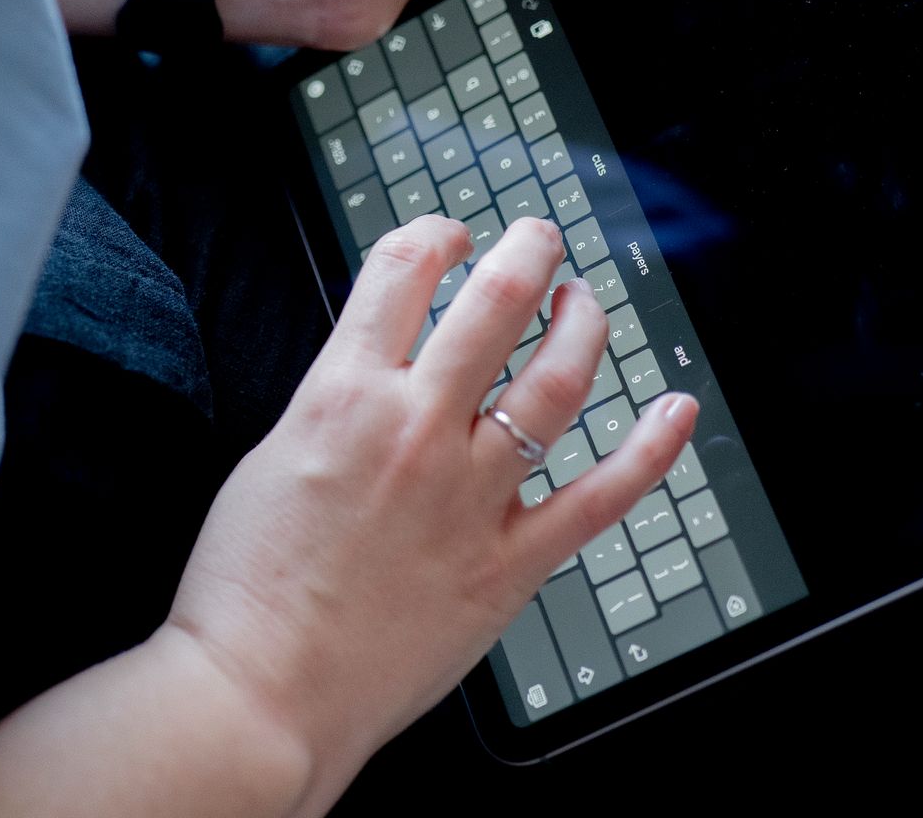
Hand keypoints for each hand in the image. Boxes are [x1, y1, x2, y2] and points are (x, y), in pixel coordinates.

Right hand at [159, 215, 697, 810]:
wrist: (259, 689)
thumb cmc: (247, 587)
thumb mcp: (269, 456)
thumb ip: (331, 406)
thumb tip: (370, 376)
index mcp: (343, 396)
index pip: (401, 270)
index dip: (434, 233)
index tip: (448, 233)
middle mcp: (416, 430)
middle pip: (494, 303)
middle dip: (527, 250)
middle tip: (539, 237)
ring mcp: (471, 494)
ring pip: (556, 382)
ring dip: (582, 325)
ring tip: (584, 302)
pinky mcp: (509, 562)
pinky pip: (602, 496)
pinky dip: (650, 450)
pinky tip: (674, 411)